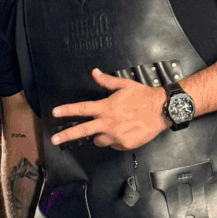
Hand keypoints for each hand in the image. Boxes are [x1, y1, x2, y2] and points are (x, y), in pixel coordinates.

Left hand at [50, 68, 169, 150]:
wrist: (162, 110)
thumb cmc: (144, 96)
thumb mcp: (124, 85)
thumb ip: (107, 81)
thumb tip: (95, 72)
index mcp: (106, 107)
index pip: (82, 109)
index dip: (67, 111)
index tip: (55, 113)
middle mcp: (108, 122)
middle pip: (82, 131)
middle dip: (66, 135)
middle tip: (54, 140)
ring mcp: (116, 135)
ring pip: (98, 140)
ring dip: (99, 136)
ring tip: (110, 128)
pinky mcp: (124, 144)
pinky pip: (113, 144)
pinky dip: (115, 140)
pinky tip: (124, 131)